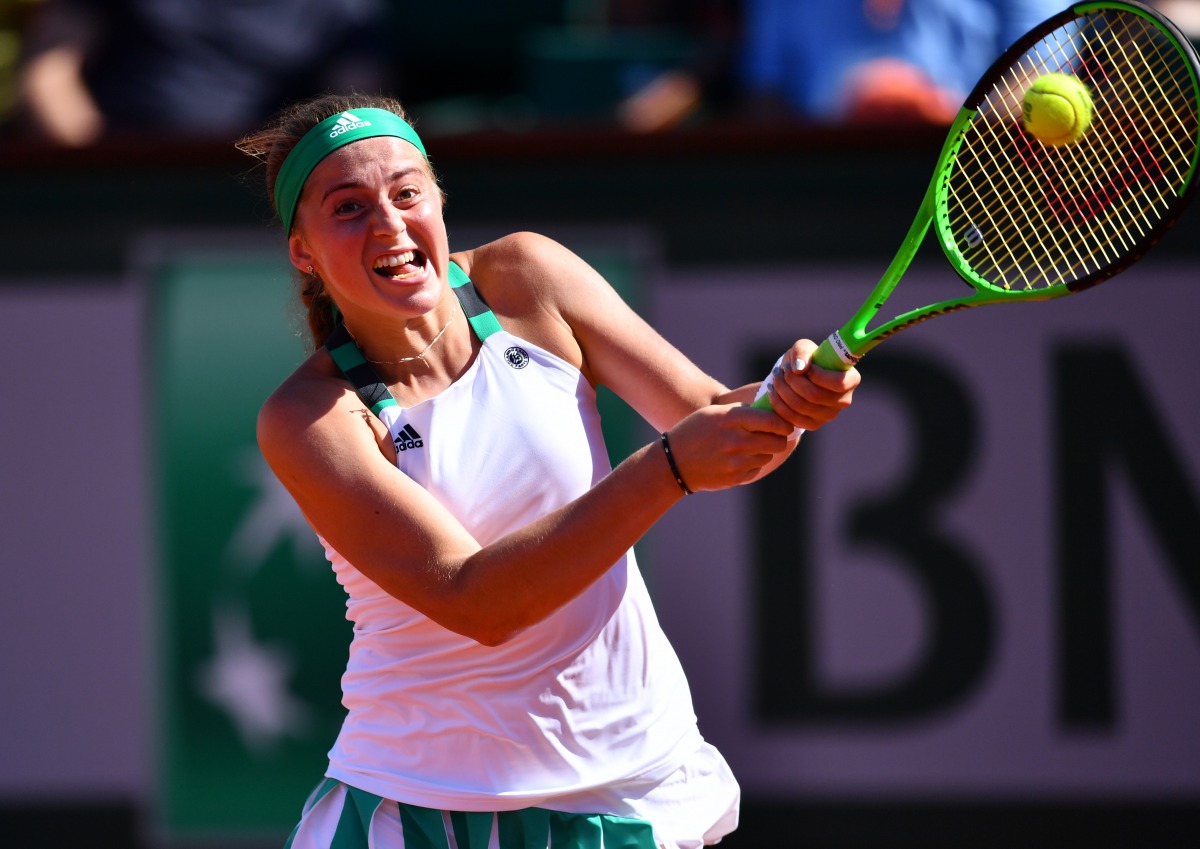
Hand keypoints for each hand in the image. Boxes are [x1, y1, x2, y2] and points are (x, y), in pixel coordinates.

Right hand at [665, 403, 794, 492]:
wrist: (673, 463)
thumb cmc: (695, 432)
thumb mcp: (714, 413)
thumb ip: (742, 411)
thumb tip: (770, 412)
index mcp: (731, 419)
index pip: (772, 420)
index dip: (783, 423)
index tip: (784, 425)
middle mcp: (736, 440)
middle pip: (777, 441)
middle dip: (779, 438)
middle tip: (774, 436)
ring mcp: (736, 461)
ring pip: (768, 456)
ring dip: (764, 451)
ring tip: (749, 446)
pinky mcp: (735, 477)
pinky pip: (756, 469)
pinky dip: (752, 464)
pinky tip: (738, 459)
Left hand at [763, 339, 859, 430]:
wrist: (797, 376)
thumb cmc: (805, 359)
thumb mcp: (804, 348)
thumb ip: (802, 352)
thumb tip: (799, 368)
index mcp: (851, 380)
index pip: (839, 383)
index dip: (818, 375)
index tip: (804, 366)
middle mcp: (844, 400)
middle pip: (815, 395)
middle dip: (793, 381)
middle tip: (782, 369)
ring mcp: (829, 415)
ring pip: (801, 406)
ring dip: (783, 390)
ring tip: (776, 377)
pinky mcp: (814, 425)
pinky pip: (793, 418)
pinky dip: (779, 403)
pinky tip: (773, 390)